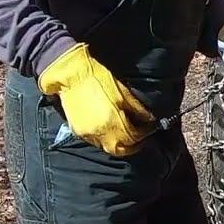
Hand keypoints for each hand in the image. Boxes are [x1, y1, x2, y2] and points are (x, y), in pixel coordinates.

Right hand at [37, 42, 154, 155]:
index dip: (144, 134)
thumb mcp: (125, 93)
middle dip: (132, 146)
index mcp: (113, 123)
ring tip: (126, 135)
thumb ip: (139, 110)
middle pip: (119, 150)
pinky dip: (105, 140)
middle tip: (140, 138)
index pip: (133, 138)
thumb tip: (150, 120)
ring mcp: (86, 134)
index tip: (150, 128)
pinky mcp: (76, 131)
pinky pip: (95, 142)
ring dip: (118, 144)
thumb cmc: (100, 79)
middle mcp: (99, 133)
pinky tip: (110, 130)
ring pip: (106, 148)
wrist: (73, 74)